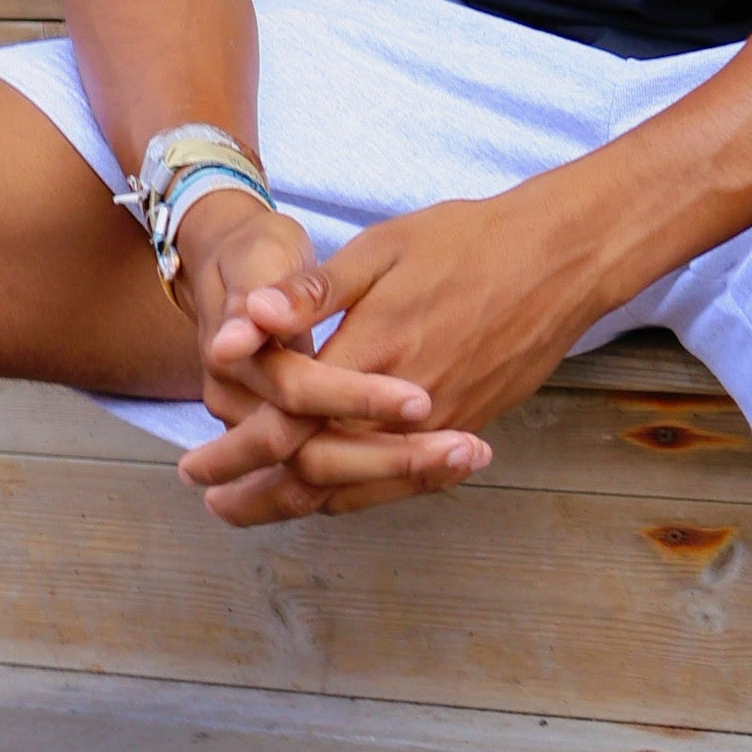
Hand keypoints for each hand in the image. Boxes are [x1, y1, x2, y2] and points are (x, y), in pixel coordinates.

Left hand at [174, 191, 492, 525]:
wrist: (560, 258)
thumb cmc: (468, 242)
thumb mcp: (382, 248)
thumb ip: (312, 292)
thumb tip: (246, 318)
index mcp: (373, 354)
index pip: (288, 423)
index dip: (234, 450)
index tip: (190, 464)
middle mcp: (406, 406)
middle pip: (315, 473)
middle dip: (254, 493)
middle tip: (206, 497)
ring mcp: (441, 424)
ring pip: (357, 488)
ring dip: (294, 505)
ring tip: (244, 510)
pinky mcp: (466, 425)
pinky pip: (399, 483)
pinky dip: (352, 495)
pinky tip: (323, 494)